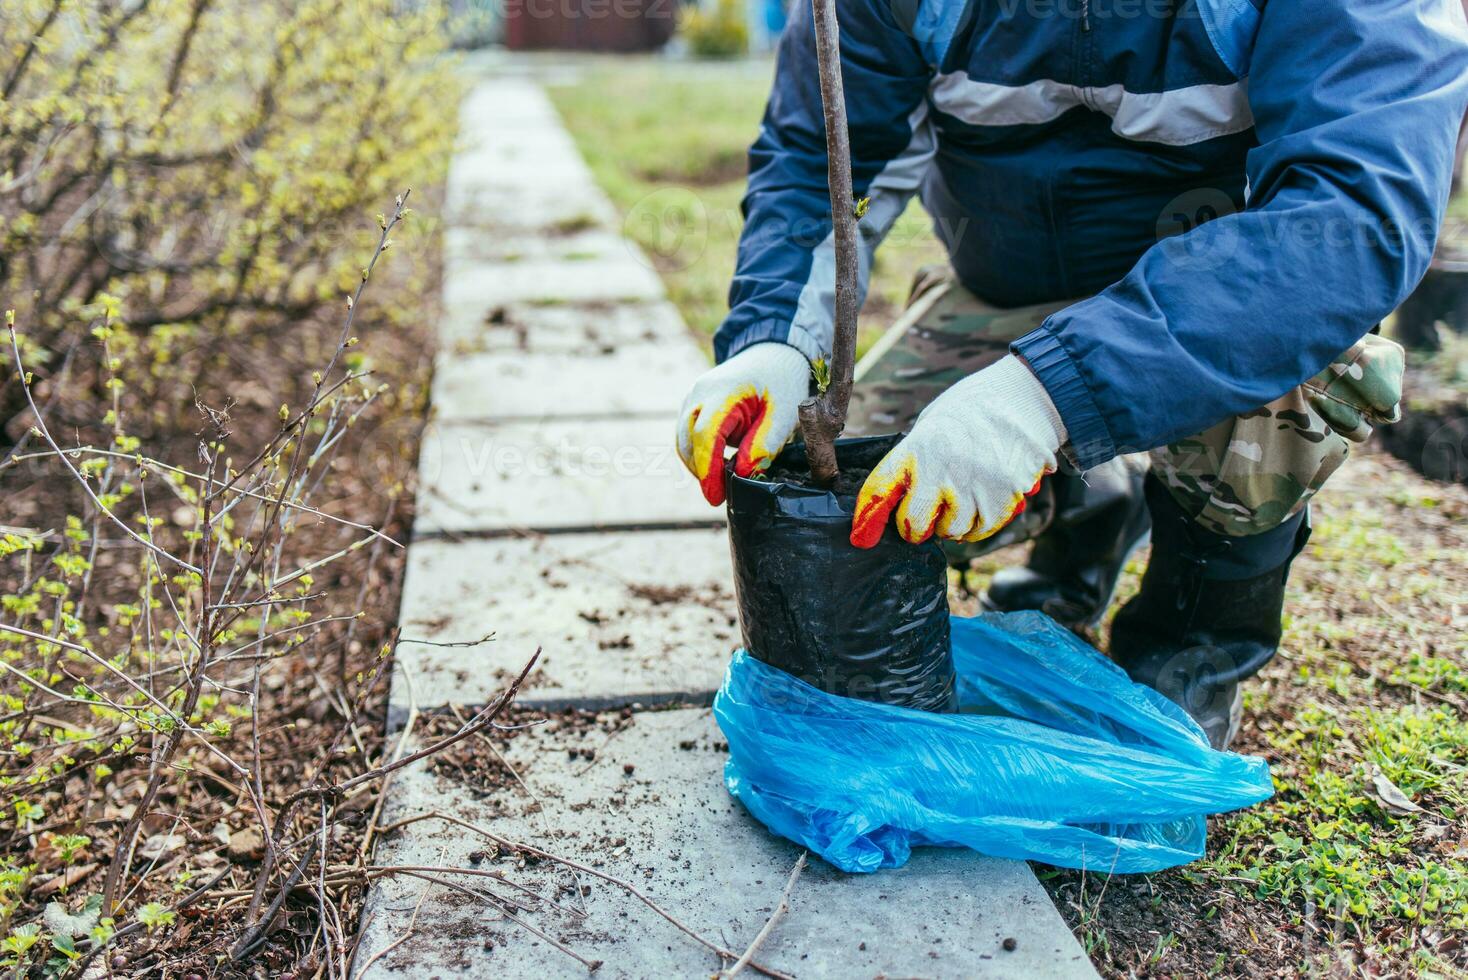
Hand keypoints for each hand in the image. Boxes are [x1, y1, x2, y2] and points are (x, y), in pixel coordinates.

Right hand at [676, 343, 809, 504]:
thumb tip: (741, 475)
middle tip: (722, 495)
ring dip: (699, 463)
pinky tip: (720, 463)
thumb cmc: (781, 383)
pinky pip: (687, 434)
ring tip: (724, 479)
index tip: (716, 496)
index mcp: (724, 391)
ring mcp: (692, 397)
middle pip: (687, 441)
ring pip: (683, 440)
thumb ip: (763, 445)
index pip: (705, 435)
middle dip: (702, 471)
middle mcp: (700, 392)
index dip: (708, 469)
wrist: (772, 352)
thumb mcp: (784, 415)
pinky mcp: (692, 404)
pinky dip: (699, 453)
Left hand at [850, 355, 1066, 547]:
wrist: (1022, 396)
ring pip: (951, 531)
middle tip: (926, 518)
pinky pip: (982, 529)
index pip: (880, 491)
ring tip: (962, 500)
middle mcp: (939, 469)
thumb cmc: (971, 412)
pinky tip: (982, 505)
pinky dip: (979, 525)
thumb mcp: (931, 425)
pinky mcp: (1002, 496)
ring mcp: (971, 485)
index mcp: (915, 447)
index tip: (862, 538)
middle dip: (916, 527)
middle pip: (914, 524)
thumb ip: (914, 461)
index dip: (867, 519)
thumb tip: (899, 501)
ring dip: (952, 524)